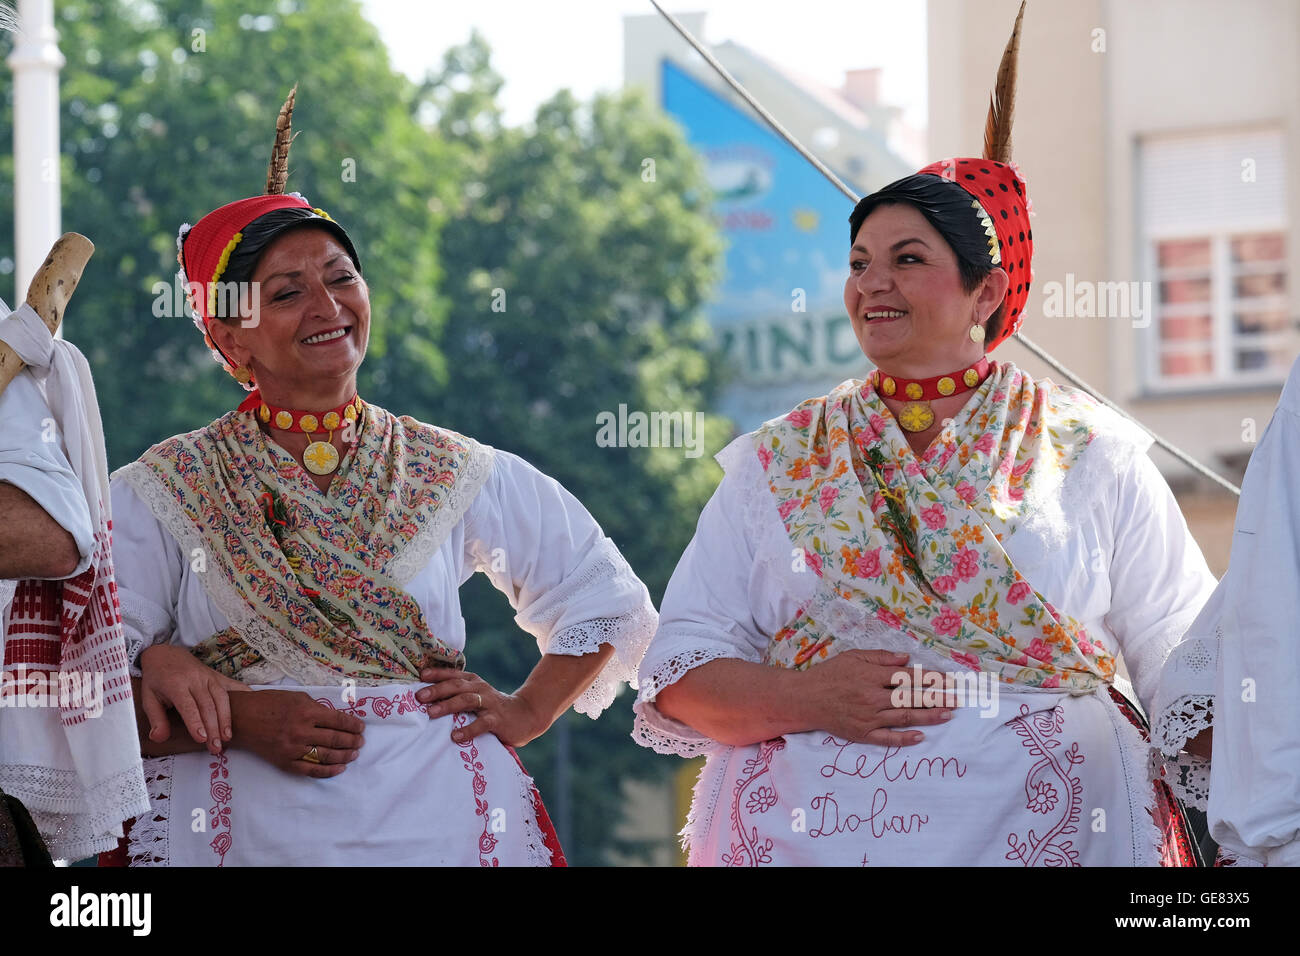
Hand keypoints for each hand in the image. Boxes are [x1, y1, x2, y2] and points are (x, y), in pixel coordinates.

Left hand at [139, 644, 246, 754]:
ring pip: (221, 698)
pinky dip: (244, 696)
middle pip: (208, 705)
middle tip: (216, 747)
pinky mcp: (218, 676)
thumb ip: (156, 718)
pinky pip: (233, 686)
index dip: (195, 722)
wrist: (166, 654)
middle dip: (213, 727)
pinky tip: (250, 710)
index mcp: (175, 684)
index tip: (201, 739)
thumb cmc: (156, 679)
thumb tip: (159, 738)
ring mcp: (209, 676)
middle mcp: (195, 679)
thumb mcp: (147, 697)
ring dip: (226, 718)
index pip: (188, 705)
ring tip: (228, 737)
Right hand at [228, 689, 365, 778]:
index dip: (353, 725)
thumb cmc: (270, 704)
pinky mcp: (285, 762)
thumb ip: (317, 708)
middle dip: (352, 741)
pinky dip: (328, 771)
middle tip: (361, 742)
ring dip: (345, 756)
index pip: (338, 720)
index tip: (361, 727)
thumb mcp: (297, 698)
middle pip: (335, 739)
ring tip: (354, 754)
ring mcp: (294, 749)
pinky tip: (339, 769)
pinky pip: (311, 770)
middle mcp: (302, 731)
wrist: (242, 720)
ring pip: (326, 756)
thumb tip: (337, 718)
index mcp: (307, 712)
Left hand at [416, 667, 548, 747]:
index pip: (453, 674)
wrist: (525, 715)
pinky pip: (482, 724)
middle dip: (437, 690)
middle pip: (456, 685)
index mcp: (473, 681)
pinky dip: (468, 729)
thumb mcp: (476, 695)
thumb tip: (426, 699)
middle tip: (419, 696)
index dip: (437, 674)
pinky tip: (455, 736)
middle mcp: (480, 689)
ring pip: (467, 700)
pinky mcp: (497, 720)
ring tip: (431, 713)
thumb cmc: (492, 707)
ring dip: (448, 706)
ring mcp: (489, 703)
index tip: (420, 675)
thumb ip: (456, 694)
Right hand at [804, 649, 957, 746]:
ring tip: (948, 714)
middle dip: (937, 698)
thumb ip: (880, 657)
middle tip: (957, 699)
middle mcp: (872, 697)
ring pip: (904, 718)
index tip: (949, 681)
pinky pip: (886, 738)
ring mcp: (868, 717)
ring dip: (928, 717)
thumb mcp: (852, 657)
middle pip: (911, 698)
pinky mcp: (862, 734)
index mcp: (871, 676)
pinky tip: (920, 737)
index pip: (908, 678)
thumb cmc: (829, 674)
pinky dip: (904, 739)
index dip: (931, 679)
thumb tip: (906, 659)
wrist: (805, 699)